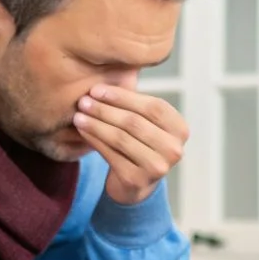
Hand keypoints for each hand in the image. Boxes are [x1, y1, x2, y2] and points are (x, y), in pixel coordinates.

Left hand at [72, 84, 187, 205]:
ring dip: (96, 124)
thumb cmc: (138, 144)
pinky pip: (110, 154)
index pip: (152, 107)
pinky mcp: (137, 181)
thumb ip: (135, 103)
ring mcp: (157, 167)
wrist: (135, 184)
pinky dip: (94, 140)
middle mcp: (174, 149)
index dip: (123, 96)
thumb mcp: (145, 123)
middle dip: (105, 110)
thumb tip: (108, 74)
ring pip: (120, 138)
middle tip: (83, 101)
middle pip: (134, 122)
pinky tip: (82, 130)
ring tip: (78, 115)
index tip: (97, 89)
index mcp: (180, 129)